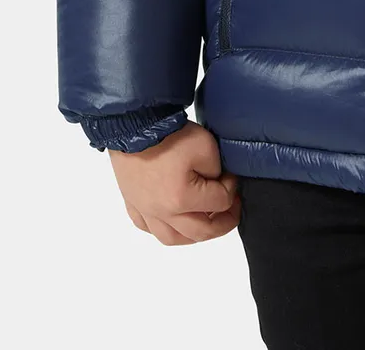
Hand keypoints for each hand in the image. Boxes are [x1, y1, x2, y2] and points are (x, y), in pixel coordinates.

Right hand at [108, 119, 241, 244]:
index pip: (220, 202)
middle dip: (223, 222)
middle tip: (232, 210)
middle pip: (201, 232)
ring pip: (173, 238)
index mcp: (182, 199)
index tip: (230, 176)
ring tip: (205, 222)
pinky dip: (164, 229)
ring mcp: (145, 210)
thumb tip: (217, 183)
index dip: (232, 188)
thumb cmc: (167, 134)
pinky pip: (148, 228)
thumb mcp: (206, 146)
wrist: (135, 125)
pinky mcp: (132, 203)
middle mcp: (162, 212)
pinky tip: (173, 221)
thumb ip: (216, 171)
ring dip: (194, 235)